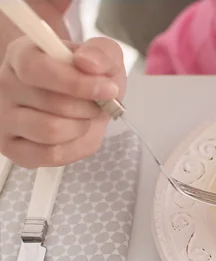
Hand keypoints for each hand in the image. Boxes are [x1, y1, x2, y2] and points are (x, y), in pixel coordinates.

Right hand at [0, 36, 125, 167]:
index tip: (108, 88)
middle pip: (52, 103)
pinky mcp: (13, 148)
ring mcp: (5, 119)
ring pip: (50, 131)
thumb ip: (101, 53)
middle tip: (97, 104)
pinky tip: (78, 134)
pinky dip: (75, 148)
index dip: (77, 83)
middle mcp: (5, 85)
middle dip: (88, 107)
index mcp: (22, 55)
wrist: (81, 100)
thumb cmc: (88, 77)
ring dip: (81, 127)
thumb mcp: (103, 57)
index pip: (36, 69)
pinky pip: (50, 155)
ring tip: (85, 118)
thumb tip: (87, 62)